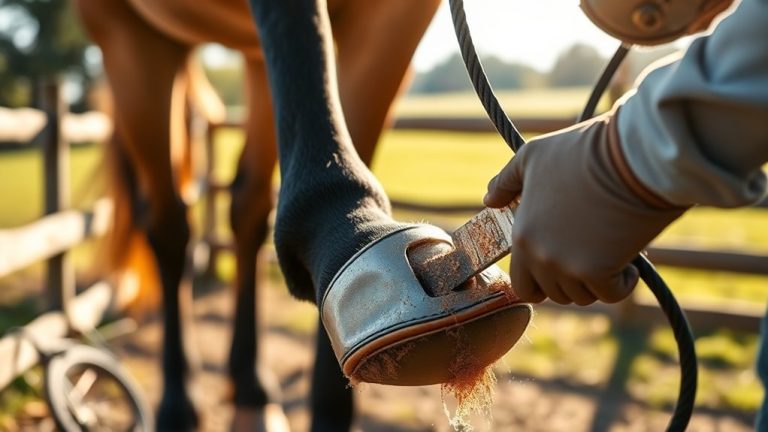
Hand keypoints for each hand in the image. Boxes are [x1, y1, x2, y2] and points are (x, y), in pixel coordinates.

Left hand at [484, 111, 687, 304]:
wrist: (629, 156)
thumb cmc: (582, 151)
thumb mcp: (532, 156)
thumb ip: (507, 181)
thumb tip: (490, 200)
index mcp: (523, 235)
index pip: (523, 285)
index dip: (542, 282)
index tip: (563, 267)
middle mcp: (540, 256)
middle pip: (555, 293)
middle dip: (572, 280)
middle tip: (591, 254)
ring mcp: (568, 266)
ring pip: (583, 295)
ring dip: (598, 281)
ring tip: (610, 250)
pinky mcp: (600, 271)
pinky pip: (612, 294)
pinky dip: (624, 282)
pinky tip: (631, 261)